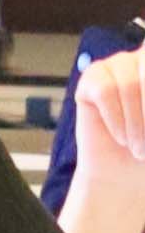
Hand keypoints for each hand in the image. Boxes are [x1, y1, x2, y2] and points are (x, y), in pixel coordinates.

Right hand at [66, 52, 144, 232]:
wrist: (126, 173)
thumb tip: (144, 101)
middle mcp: (143, 59)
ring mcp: (119, 65)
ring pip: (130, 84)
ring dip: (136, 122)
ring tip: (138, 146)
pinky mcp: (92, 78)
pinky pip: (104, 92)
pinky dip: (114, 118)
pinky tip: (119, 136)